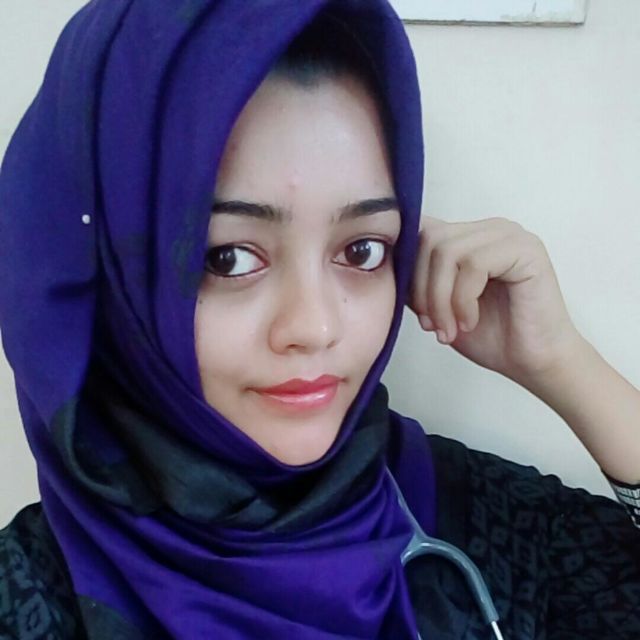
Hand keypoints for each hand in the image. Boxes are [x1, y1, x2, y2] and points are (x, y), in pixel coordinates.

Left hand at [408, 216, 583, 384]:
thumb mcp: (437, 305)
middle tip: (433, 325)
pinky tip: (469, 321)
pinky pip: (474, 265)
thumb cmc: (490, 336)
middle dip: (422, 288)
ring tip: (449, 329)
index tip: (415, 310)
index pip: (420, 230)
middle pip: (429, 239)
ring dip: (441, 298)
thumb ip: (417, 281)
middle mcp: (488, 229)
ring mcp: (509, 235)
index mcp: (468, 237)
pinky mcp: (526, 250)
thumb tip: (386, 264)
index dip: (408, 269)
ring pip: (447, 252)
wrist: (533, 362)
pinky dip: (463, 300)